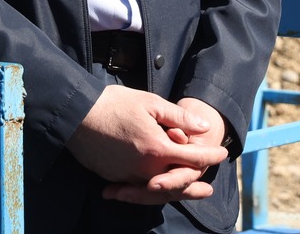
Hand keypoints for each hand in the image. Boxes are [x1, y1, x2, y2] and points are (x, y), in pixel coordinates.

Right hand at [66, 85, 228, 188]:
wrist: (76, 114)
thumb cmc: (114, 103)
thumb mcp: (150, 103)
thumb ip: (180, 117)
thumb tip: (204, 127)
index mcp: (157, 149)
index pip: (192, 158)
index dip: (210, 156)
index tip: (222, 153)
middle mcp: (144, 169)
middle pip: (177, 184)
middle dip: (195, 185)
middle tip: (208, 190)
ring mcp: (128, 176)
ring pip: (157, 192)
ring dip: (175, 193)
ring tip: (188, 195)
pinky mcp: (114, 178)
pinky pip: (137, 189)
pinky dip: (150, 191)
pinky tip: (155, 188)